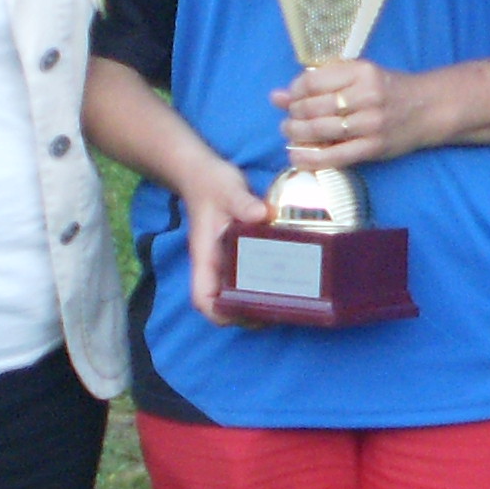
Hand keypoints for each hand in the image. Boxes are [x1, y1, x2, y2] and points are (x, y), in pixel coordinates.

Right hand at [183, 160, 273, 325]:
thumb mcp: (227, 188)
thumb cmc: (210, 183)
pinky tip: (286, 278)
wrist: (202, 173)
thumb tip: (260, 215)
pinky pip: (248, 277)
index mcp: (205, 257)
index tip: (246, 315)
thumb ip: (241, 201)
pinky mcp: (238, 253)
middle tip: (278, 311)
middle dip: (247, 315)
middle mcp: (214, 265)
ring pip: (236, 294)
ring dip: (256, 303)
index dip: (220, 314)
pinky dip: (263, 284)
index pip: (203, 298)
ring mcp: (225, 261)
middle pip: (223, 305)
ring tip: (287, 301)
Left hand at [274, 58, 432, 169]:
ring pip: (320, 130)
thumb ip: (318, 83)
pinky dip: (311, 158)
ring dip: (297, 134)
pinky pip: (335, 156)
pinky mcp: (374, 147)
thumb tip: (275, 97)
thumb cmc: (387, 89)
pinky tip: (297, 156)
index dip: (294, 92)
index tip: (291, 98)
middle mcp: (366, 95)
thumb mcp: (356, 76)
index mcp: (361, 71)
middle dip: (293, 115)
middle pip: (313, 107)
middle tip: (289, 119)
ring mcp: (371, 123)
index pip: (312, 81)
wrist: (427, 108)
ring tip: (291, 134)